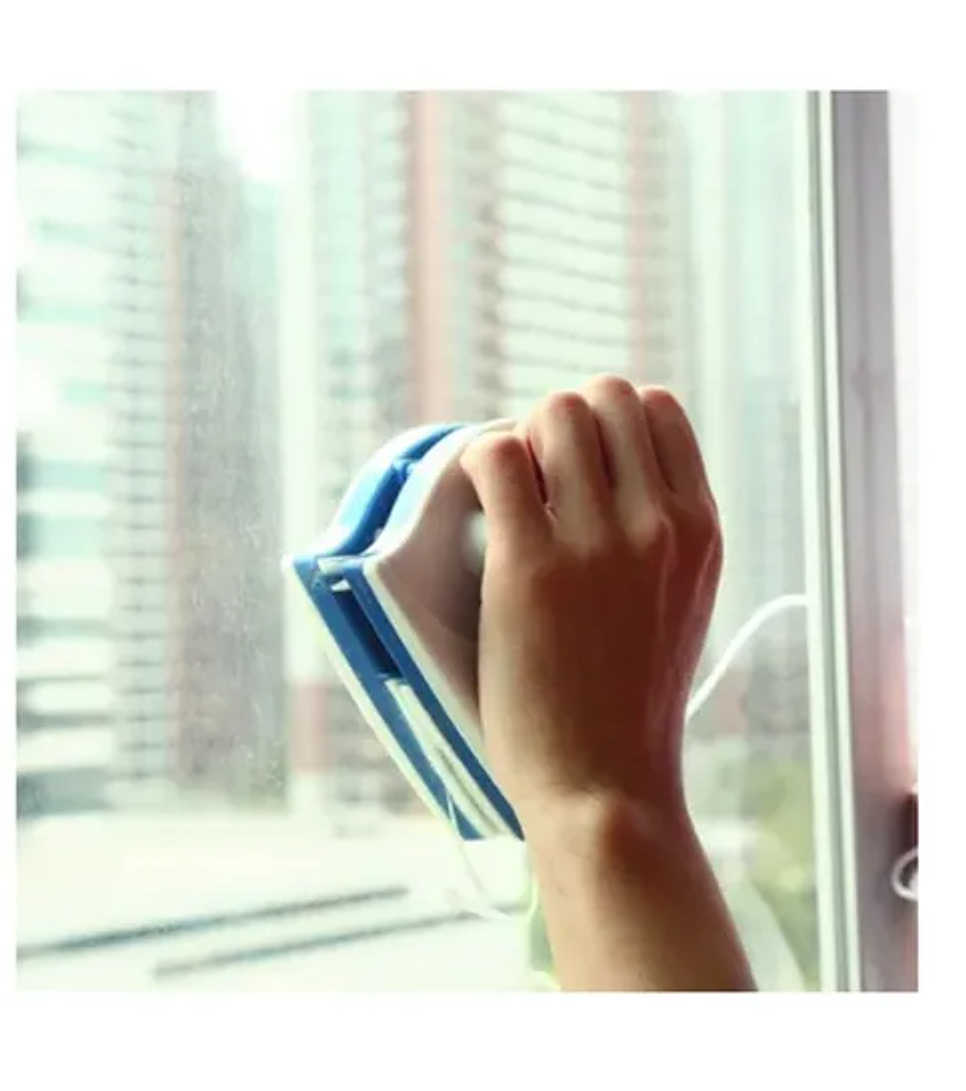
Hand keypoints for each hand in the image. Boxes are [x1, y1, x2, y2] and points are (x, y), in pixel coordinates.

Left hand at [461, 376, 722, 828]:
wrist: (606, 783)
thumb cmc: (633, 700)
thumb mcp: (684, 600)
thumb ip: (665, 530)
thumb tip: (613, 466)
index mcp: (701, 527)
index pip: (657, 406)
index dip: (608, 420)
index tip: (579, 460)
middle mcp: (658, 522)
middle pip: (601, 395)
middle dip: (559, 421)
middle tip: (536, 474)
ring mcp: (596, 541)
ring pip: (551, 413)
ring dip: (519, 439)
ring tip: (508, 491)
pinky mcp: (529, 564)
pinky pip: (494, 457)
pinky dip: (477, 463)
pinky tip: (477, 499)